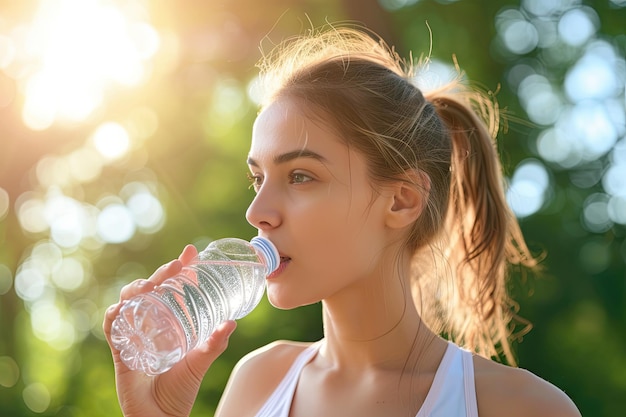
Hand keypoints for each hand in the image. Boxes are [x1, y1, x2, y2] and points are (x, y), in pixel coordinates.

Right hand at [102, 245, 236, 416]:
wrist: (161, 416)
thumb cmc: (180, 389)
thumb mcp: (201, 362)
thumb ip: (215, 344)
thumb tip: (232, 322)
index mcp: (171, 321)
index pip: (174, 287)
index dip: (180, 268)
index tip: (190, 252)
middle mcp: (152, 322)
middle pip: (151, 288)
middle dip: (161, 272)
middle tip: (176, 265)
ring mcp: (135, 333)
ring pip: (130, 300)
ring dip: (137, 287)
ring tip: (150, 285)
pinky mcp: (121, 349)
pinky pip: (112, 326)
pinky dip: (114, 314)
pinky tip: (122, 308)